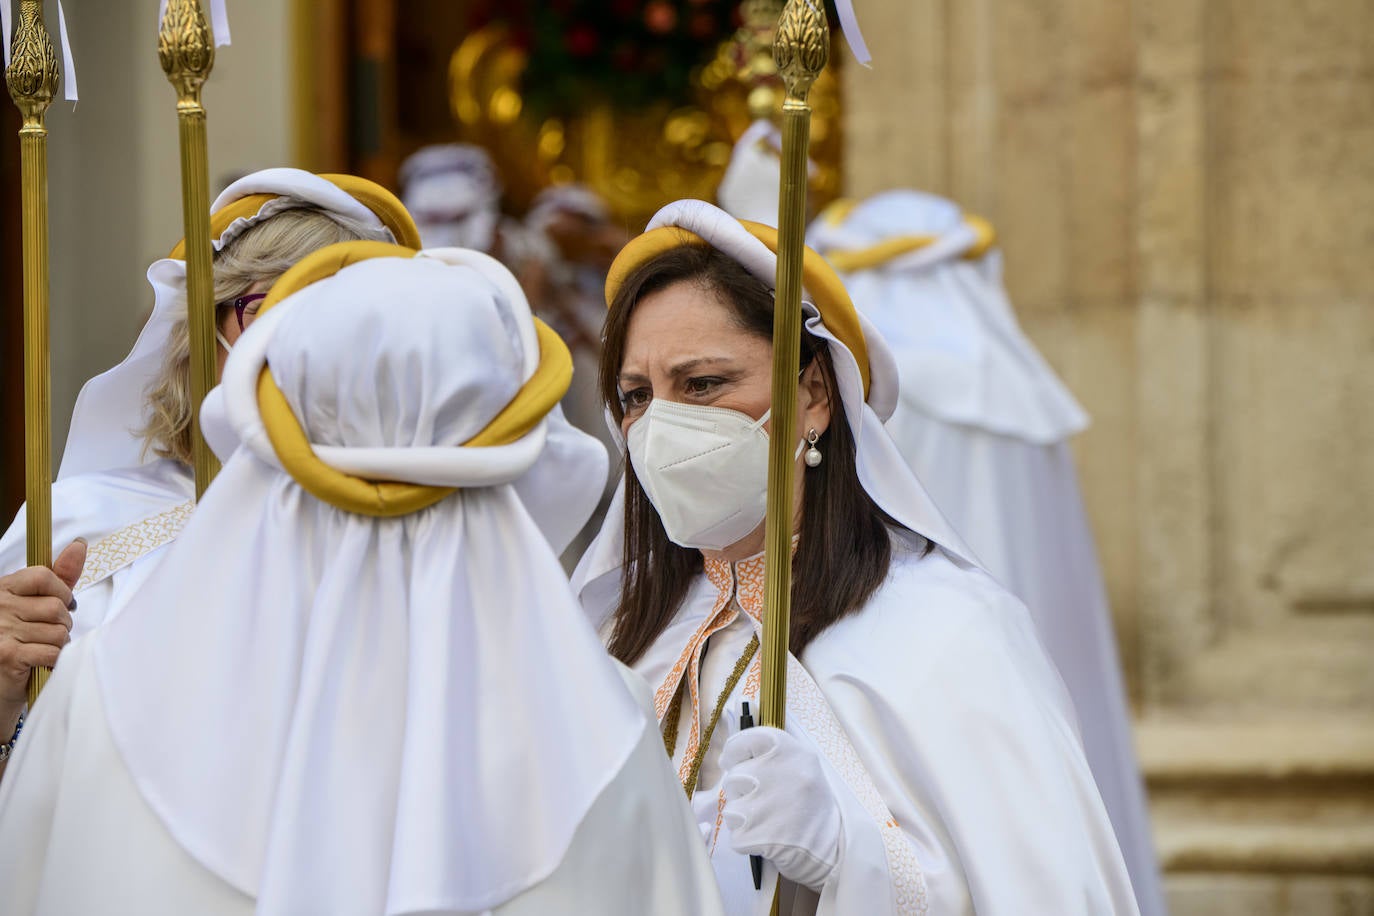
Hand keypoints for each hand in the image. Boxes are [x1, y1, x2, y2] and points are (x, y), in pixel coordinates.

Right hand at [0, 539, 86, 708]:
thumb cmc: (18, 641)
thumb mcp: (34, 604)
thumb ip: (58, 578)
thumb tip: (79, 544)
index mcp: (3, 589)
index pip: (43, 576)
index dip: (62, 592)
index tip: (62, 604)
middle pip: (55, 607)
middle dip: (62, 624)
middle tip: (47, 635)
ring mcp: (0, 631)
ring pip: (57, 632)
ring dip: (58, 644)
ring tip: (41, 650)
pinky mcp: (7, 655)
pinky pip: (51, 651)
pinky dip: (53, 660)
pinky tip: (40, 663)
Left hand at [720, 725, 843, 891]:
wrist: (834, 847)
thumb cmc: (811, 804)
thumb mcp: (801, 766)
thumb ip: (768, 755)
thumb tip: (728, 757)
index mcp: (792, 752)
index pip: (747, 739)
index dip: (734, 751)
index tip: (732, 761)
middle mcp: (781, 773)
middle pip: (733, 776)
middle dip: (740, 791)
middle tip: (763, 801)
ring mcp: (769, 805)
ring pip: (731, 808)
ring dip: (743, 818)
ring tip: (768, 821)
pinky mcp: (761, 835)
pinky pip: (735, 836)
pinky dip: (747, 841)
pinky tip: (768, 839)